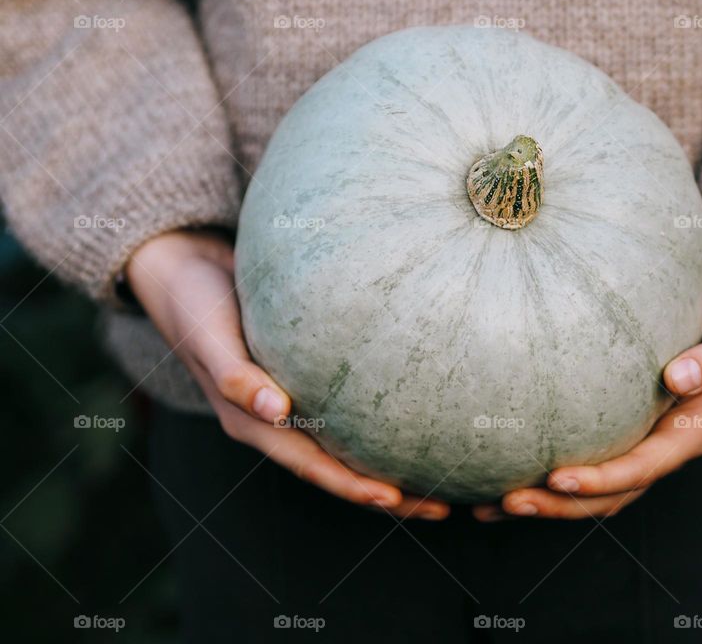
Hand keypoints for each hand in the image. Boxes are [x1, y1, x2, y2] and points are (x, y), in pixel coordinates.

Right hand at [126, 229, 448, 519]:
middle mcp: (275, 422)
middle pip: (337, 469)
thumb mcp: (209, 337)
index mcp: (251, 423)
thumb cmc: (194, 304)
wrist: (185, 270)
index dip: (350, 485)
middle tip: (440, 507)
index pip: (310, 466)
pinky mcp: (305, 378)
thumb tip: (275, 411)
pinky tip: (412, 422)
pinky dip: (375, 425)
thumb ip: (234, 375)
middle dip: (386, 494)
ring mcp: (290, 403)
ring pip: (345, 447)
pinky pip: (344, 411)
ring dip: (386, 468)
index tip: (394, 499)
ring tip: (438, 481)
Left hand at [474, 210, 701, 520]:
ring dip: (544, 501)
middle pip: (608, 494)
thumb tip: (677, 377)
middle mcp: (662, 447)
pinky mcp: (622, 426)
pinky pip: (583, 454)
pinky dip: (545, 470)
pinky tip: (501, 465)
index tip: (557, 480)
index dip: (601, 480)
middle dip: (558, 505)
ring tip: (486, 506)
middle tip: (507, 502)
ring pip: (591, 487)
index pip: (640, 469)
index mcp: (690, 435)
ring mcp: (641, 441)